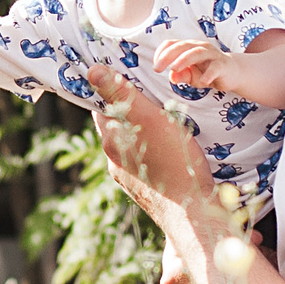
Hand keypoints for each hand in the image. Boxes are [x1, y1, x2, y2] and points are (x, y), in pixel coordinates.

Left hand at [89, 69, 239, 283]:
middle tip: (151, 95)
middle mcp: (114, 161)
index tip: (126, 77)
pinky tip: (171, 149)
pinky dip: (154, 151)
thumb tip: (91, 70)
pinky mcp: (147, 191)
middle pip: (117, 126)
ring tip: (164, 120)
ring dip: (143, 132)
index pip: (102, 107)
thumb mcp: (149, 117)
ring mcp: (130, 179)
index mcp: (111, 140)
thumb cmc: (174, 160)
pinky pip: (146, 163)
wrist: (194, 213)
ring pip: (132, 146)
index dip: (112, 90)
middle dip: (129, 111)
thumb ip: (121, 94)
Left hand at [152, 39, 237, 92]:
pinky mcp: (222, 64)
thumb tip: (172, 77)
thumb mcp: (191, 76)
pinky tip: (203, 82)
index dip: (161, 53)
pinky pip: (215, 67)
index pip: (171, 44)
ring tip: (174, 68)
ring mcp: (211, 54)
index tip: (156, 67)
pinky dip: (208, 74)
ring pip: (196, 52)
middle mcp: (199, 47)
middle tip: (157, 69)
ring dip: (184, 59)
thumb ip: (181, 75)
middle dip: (167, 56)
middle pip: (182, 46)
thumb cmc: (207, 72)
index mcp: (188, 47)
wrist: (231, 74)